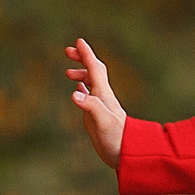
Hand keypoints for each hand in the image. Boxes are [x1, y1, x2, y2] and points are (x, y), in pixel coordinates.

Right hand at [64, 37, 126, 168]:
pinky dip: (83, 88)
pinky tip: (78, 89)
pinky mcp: (97, 115)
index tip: (78, 41)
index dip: (87, 55)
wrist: (127, 153)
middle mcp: (102, 97)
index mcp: (103, 94)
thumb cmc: (116, 138)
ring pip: (91, 82)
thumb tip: (75, 93)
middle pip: (94, 71)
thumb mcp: (103, 122)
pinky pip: (89, 96)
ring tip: (68, 72)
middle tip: (68, 51)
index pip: (95, 69)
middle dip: (82, 59)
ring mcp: (100, 105)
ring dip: (81, 73)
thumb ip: (90, 106)